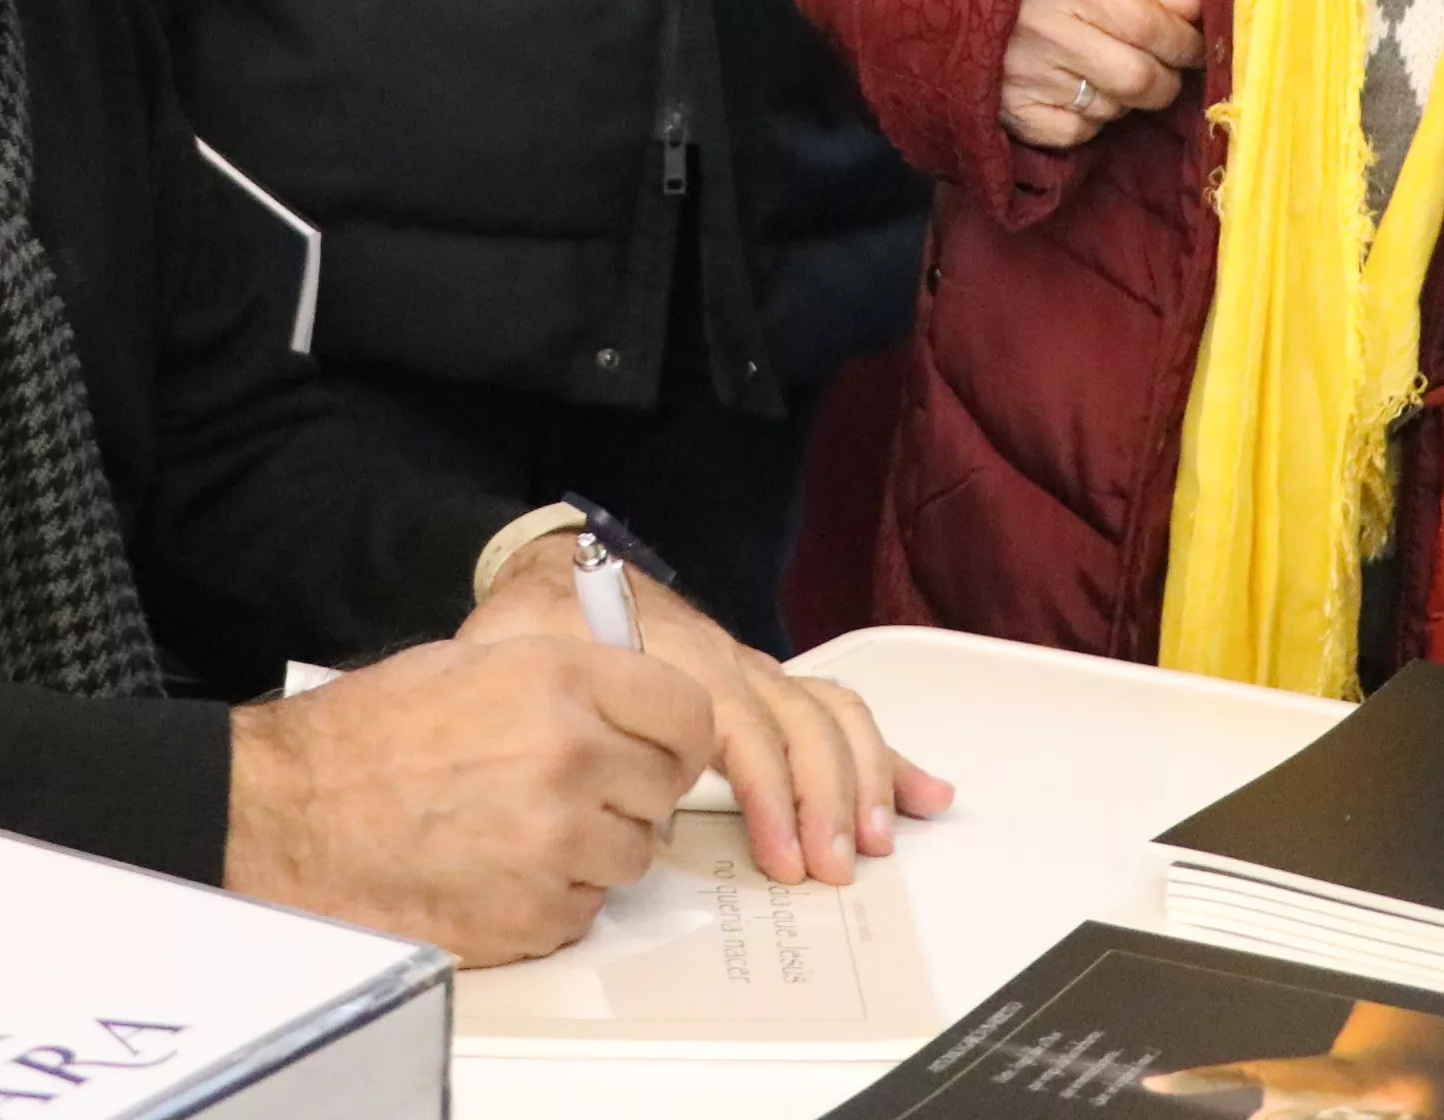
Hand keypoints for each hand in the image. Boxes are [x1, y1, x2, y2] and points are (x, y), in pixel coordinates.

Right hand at [223, 634, 708, 964]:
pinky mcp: (533, 916)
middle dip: (629, 791)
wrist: (289, 816)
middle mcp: (571, 761)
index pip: (685, 712)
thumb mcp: (471, 664)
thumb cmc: (367, 736)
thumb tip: (627, 705)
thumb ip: (565, 681)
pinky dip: (552, 896)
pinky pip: (583, 910)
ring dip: (593, 848)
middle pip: (662, 790)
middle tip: (574, 790)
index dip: (675, 733)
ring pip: (630, 856)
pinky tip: (496, 870)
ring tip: (523, 830)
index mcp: (559, 682)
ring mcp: (556, 846)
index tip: (660, 746)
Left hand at [466, 533, 956, 886]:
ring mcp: (754, 673)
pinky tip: (924, 793)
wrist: (561, 574)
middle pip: (801, 723)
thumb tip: (580, 748)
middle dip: (827, 799)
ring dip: (864, 780)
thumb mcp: (519, 650)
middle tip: (832, 868)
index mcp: (679, 657)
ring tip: (878, 842)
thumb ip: (546, 691)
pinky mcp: (767, 688)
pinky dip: (885, 756)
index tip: (781, 855)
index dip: (770, 793)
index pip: (744, 726)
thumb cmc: (545, 623)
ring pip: (831, 715)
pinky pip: (837, 712)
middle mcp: (730, 661)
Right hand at [1002, 0, 1204, 149]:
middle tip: (1164, 70)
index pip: (1153, 28)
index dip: (1185, 43)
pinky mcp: (1013, 112)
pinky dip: (1088, 119)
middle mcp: (1050, 31)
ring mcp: (1028, 77)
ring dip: (1123, 98)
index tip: (1194, 45)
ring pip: (1112, 109)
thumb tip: (1197, 13)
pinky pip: (1077, 132)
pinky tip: (1074, 92)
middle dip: (1165, 80)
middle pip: (1140, 80)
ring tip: (1105, 71)